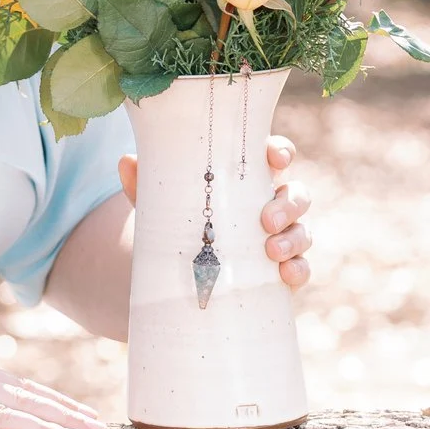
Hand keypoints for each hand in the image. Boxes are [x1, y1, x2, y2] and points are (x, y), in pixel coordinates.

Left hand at [117, 133, 312, 291]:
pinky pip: (302, 267)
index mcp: (246, 179)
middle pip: (296, 193)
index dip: (281, 151)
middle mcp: (270, 204)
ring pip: (302, 230)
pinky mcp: (282, 269)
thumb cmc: (178, 225)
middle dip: (288, 202)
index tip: (275, 157)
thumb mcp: (160, 205)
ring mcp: (280, 238)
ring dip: (294, 237)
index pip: (274, 156)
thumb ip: (145, 184)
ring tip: (271, 251)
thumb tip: (127, 161)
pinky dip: (299, 269)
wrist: (179, 277)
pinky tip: (286, 274)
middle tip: (265, 219)